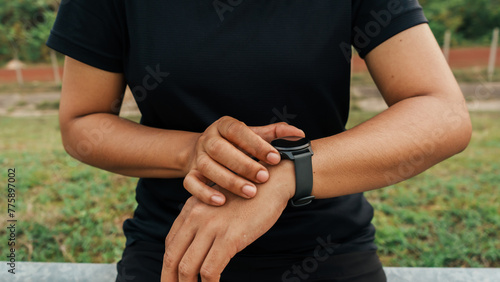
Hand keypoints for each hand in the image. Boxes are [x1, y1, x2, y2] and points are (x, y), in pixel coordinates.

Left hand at [162, 161, 294, 281]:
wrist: (272, 180)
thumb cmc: (249, 194)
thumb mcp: (219, 201)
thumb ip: (205, 219)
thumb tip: (199, 244)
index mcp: (192, 208)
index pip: (171, 243)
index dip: (169, 265)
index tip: (172, 278)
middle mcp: (196, 216)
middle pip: (172, 257)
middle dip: (170, 280)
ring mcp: (212, 227)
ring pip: (187, 267)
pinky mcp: (229, 237)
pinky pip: (210, 270)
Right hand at [183, 116, 303, 205]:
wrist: (206, 151)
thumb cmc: (237, 144)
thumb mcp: (254, 136)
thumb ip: (275, 134)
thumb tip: (299, 134)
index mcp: (224, 125)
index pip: (238, 131)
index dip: (256, 144)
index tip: (275, 158)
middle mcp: (208, 139)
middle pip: (220, 150)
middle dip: (243, 165)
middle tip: (264, 178)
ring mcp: (197, 157)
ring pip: (207, 167)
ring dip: (229, 180)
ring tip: (250, 193)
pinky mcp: (189, 174)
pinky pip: (191, 184)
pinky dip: (205, 193)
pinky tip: (221, 201)